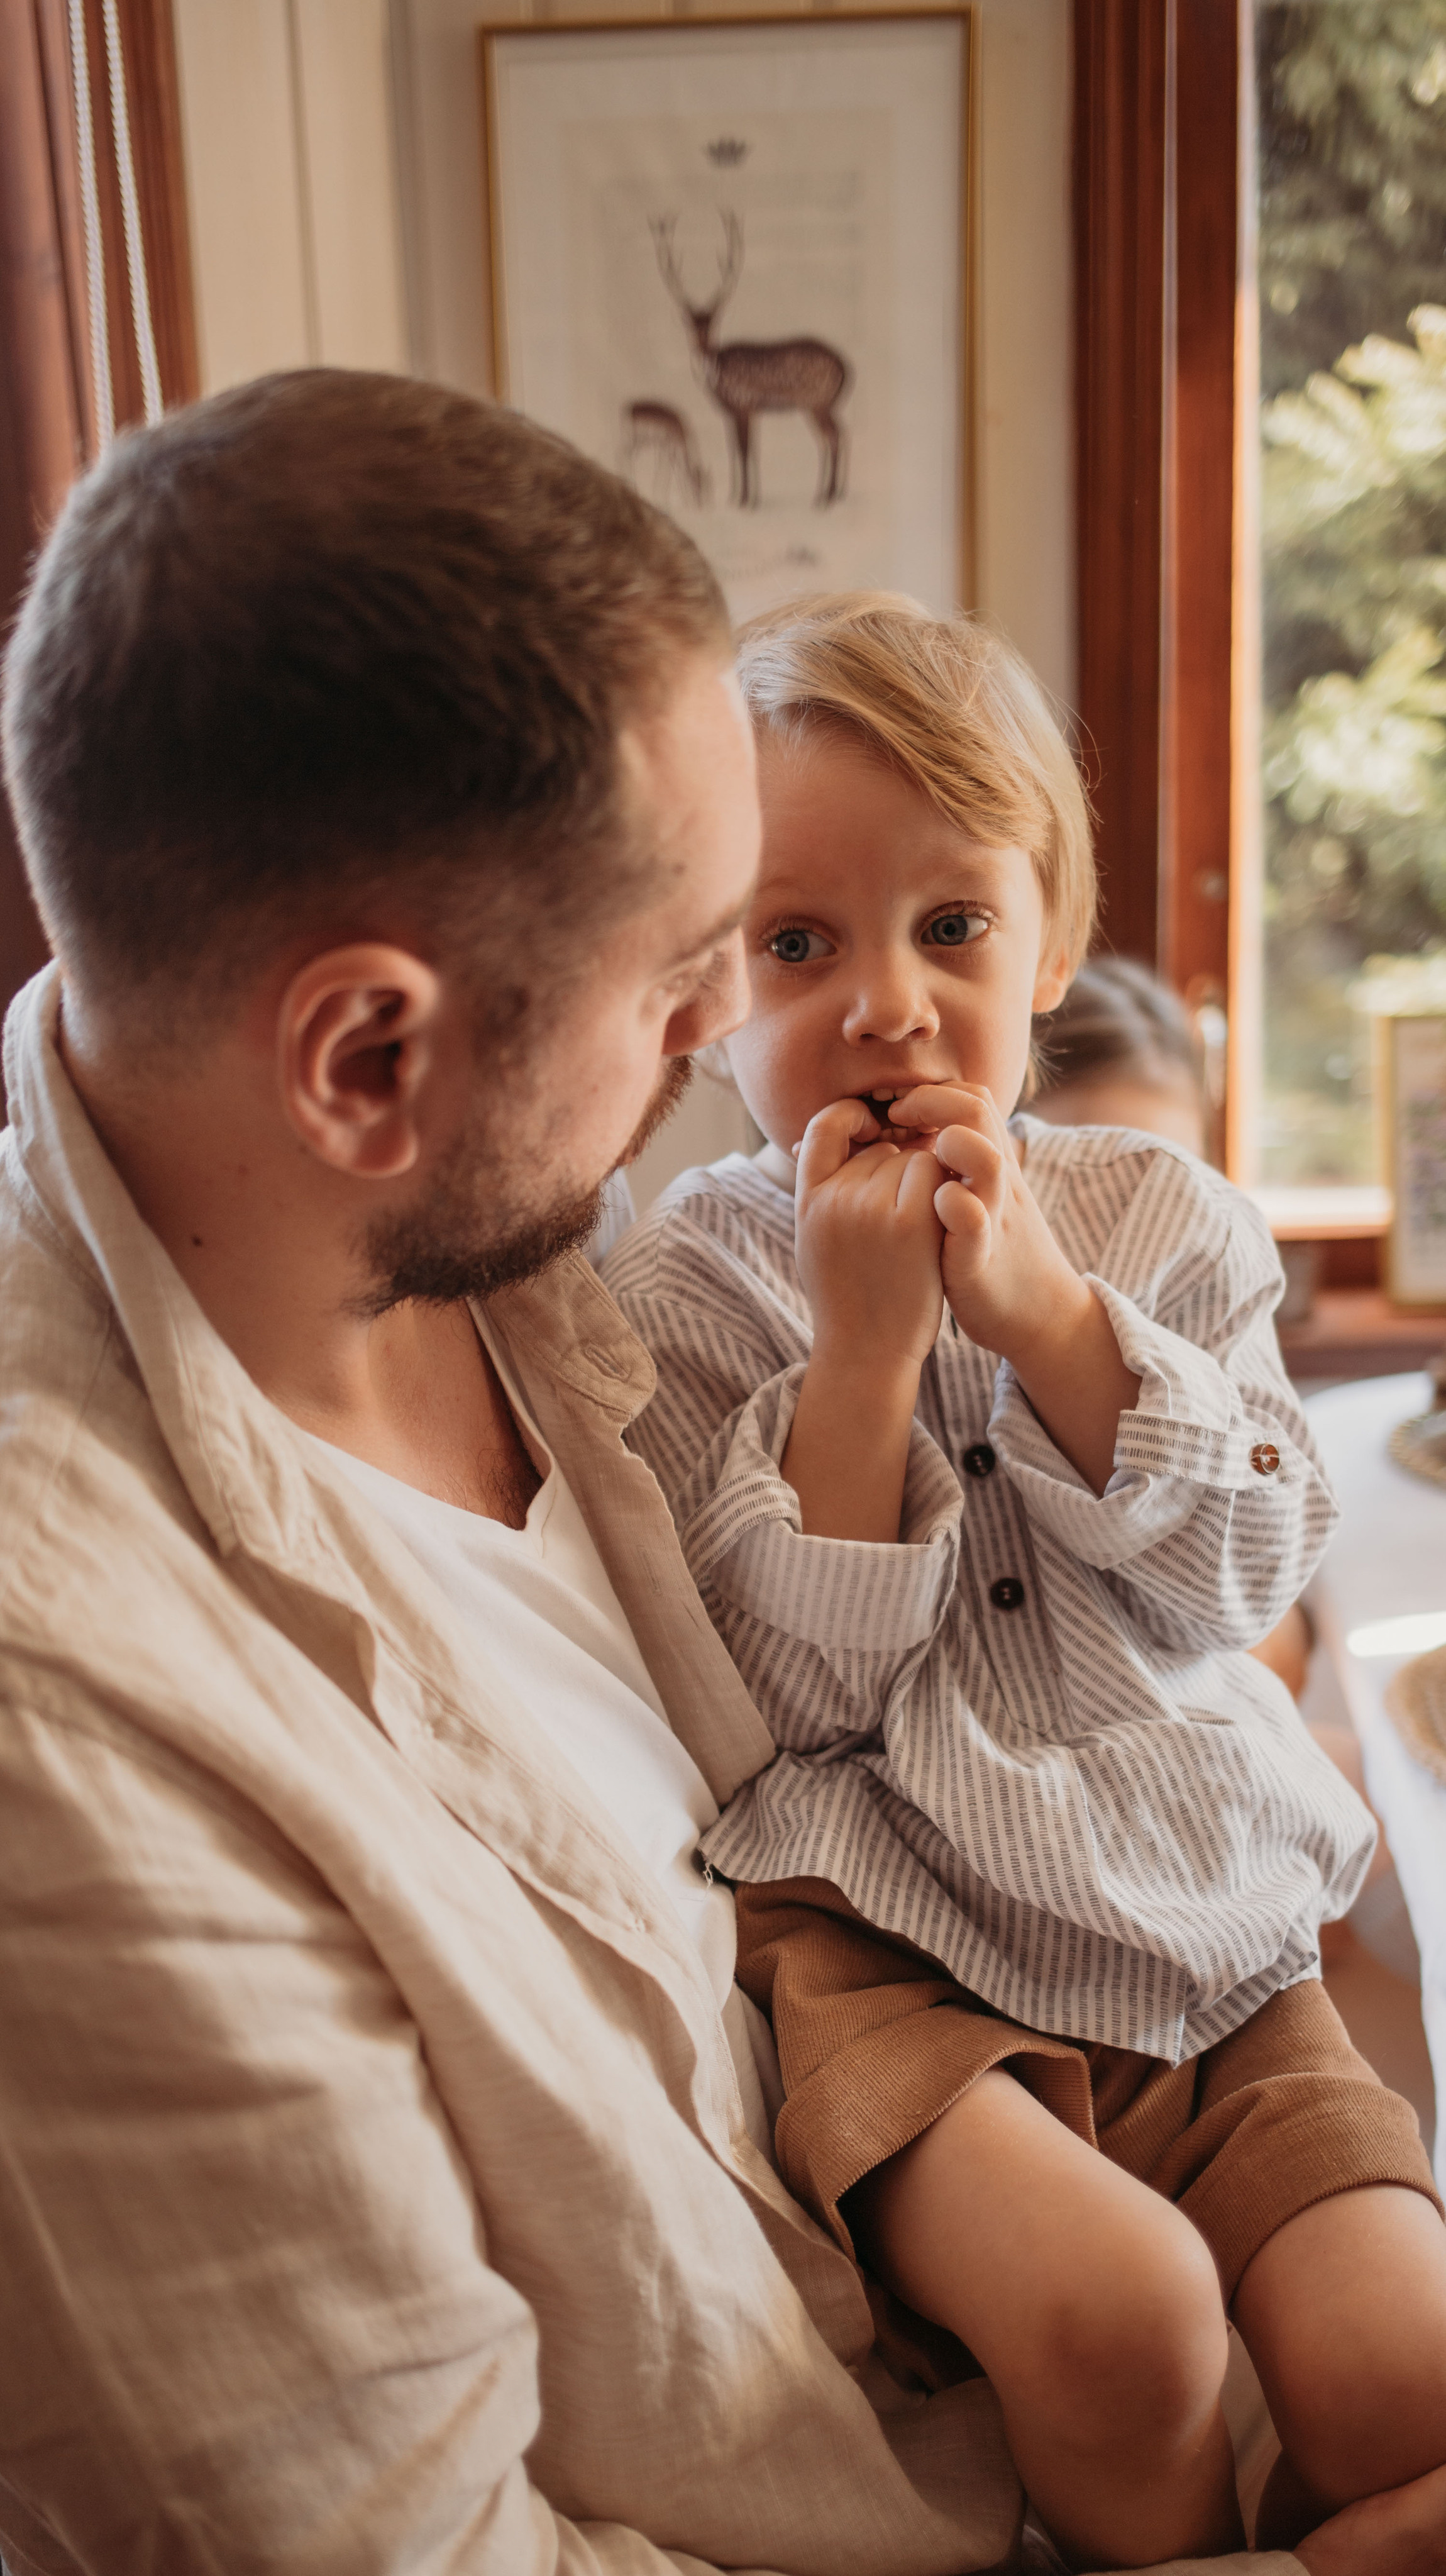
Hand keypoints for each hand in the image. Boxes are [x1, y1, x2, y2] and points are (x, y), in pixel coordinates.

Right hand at [793, 1096, 944, 1372]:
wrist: (867, 1350)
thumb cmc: (846, 1295)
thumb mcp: (814, 1237)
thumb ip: (818, 1189)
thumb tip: (811, 1142)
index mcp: (806, 1199)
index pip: (824, 1124)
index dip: (852, 1117)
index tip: (874, 1133)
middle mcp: (833, 1197)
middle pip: (880, 1148)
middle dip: (896, 1171)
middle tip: (897, 1222)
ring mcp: (870, 1207)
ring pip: (910, 1158)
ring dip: (922, 1183)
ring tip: (913, 1234)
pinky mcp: (910, 1221)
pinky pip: (933, 1171)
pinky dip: (942, 1189)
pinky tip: (936, 1224)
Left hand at [883, 1084, 1078, 1365]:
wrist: (1041, 1315)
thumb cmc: (994, 1253)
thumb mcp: (982, 1198)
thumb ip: (961, 1167)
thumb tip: (917, 1138)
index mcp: (992, 1164)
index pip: (971, 1096)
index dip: (932, 1090)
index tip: (896, 1110)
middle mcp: (997, 1181)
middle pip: (976, 1109)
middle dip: (929, 1101)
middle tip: (894, 1119)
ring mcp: (993, 1216)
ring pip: (986, 1158)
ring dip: (951, 1143)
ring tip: (921, 1155)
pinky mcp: (981, 1256)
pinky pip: (972, 1218)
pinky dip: (951, 1203)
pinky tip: (930, 1206)